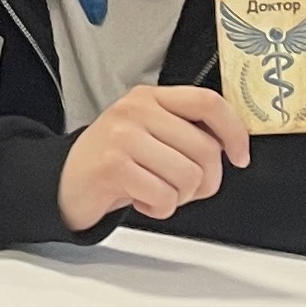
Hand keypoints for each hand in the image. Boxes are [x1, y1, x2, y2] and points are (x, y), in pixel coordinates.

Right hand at [54, 82, 252, 231]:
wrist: (65, 182)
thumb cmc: (114, 161)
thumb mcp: (149, 133)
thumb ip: (185, 131)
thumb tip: (231, 146)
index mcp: (150, 97)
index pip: (207, 102)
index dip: (234, 131)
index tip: (240, 156)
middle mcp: (136, 110)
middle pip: (205, 149)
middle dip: (205, 181)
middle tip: (184, 189)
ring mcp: (123, 136)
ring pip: (189, 176)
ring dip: (179, 198)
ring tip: (156, 192)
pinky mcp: (113, 166)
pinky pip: (164, 197)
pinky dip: (159, 209)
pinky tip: (140, 200)